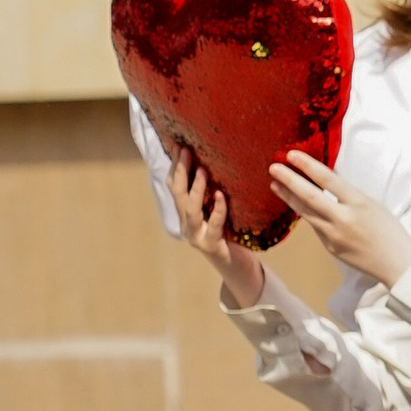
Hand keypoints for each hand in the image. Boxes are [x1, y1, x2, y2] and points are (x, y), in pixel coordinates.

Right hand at [171, 155, 265, 310]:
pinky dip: (218, 210)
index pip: (174, 186)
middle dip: (180, 171)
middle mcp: (187, 224)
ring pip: (190, 209)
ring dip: (196, 188)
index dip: (175, 165)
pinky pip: (213, 226)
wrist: (236, 266)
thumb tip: (213, 161)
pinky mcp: (212, 246)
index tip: (179, 144)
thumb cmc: (229, 234)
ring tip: (202, 169)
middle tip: (186, 150)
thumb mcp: (218, 209)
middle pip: (178, 194)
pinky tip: (222, 196)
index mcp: (186, 213)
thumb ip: (212, 191)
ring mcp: (197, 236)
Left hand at [267, 154, 410, 288]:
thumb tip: (324, 184)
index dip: (308, 165)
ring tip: (275, 185)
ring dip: (289, 198)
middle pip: (310, 196)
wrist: (398, 264)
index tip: (292, 155)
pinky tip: (301, 208)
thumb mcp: (372, 205)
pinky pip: (316, 228)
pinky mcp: (330, 248)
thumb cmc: (390, 231)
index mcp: (359, 203)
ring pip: (306, 213)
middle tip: (273, 168)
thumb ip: (348, 196)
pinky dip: (309, 215)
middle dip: (289, 180)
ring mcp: (334, 236)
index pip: (328, 180)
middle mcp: (343, 219)